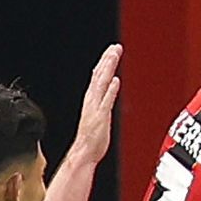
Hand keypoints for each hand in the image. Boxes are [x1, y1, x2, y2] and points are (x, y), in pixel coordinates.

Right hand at [69, 43, 122, 167]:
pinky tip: (115, 81)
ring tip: (114, 56)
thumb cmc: (92, 139)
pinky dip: (110, 91)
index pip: (98, 76)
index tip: (112, 51)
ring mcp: (96, 108)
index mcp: (92, 99)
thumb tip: (110, 88)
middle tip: (115, 47)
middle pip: (100, 75)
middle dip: (108, 60)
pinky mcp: (101, 117)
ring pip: (102, 84)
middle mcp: (93, 101)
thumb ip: (104, 101)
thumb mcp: (99, 116)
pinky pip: (106, 101)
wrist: (85, 153)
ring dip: (108, 69)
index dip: (105, 62)